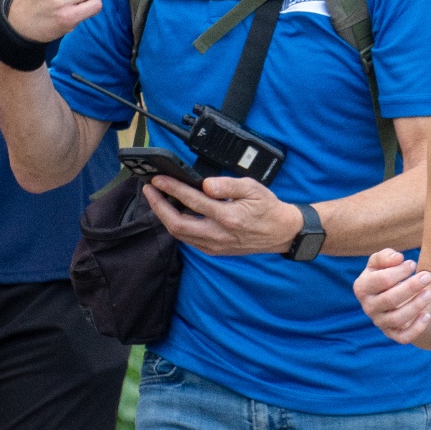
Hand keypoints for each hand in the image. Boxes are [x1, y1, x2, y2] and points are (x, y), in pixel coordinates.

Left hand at [142, 175, 303, 255]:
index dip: (171, 188)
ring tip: (157, 200)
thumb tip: (206, 184)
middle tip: (149, 189)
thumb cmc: (268, 208)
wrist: (281, 232)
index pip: (192, 200)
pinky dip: (176, 226)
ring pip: (179, 234)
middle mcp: (218, 234)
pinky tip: (173, 213)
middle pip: (177, 224)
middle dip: (158, 206)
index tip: (158, 179)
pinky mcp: (214, 250)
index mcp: (228, 217)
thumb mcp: (252, 188)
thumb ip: (228, 185)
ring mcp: (215, 245)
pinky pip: (188, 240)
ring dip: (164, 217)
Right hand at [353, 248, 430, 342]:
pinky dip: (416, 329)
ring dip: (416, 306)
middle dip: (411, 287)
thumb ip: (386, 256)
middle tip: (428, 276)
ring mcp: (380, 322)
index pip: (381, 280)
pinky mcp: (392, 334)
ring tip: (430, 293)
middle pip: (390, 299)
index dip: (400, 271)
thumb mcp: (382, 261)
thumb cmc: (386, 274)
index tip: (412, 263)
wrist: (390, 294)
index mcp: (362, 288)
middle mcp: (368, 307)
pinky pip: (403, 337)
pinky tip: (427, 315)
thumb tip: (398, 258)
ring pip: (397, 319)